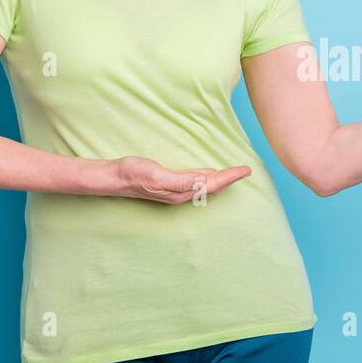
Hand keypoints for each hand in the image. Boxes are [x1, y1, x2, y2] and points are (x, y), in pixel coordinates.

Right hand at [106, 155, 251, 203]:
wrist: (115, 177)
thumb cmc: (134, 175)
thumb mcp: (158, 176)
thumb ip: (181, 180)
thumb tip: (204, 181)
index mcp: (181, 192)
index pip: (212, 184)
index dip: (230, 177)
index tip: (245, 169)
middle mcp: (181, 193)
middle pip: (212, 186)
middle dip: (230, 179)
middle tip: (246, 170)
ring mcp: (176, 189)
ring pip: (205, 185)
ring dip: (221, 179)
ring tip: (234, 174)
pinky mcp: (170, 183)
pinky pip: (195, 181)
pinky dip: (208, 177)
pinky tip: (209, 174)